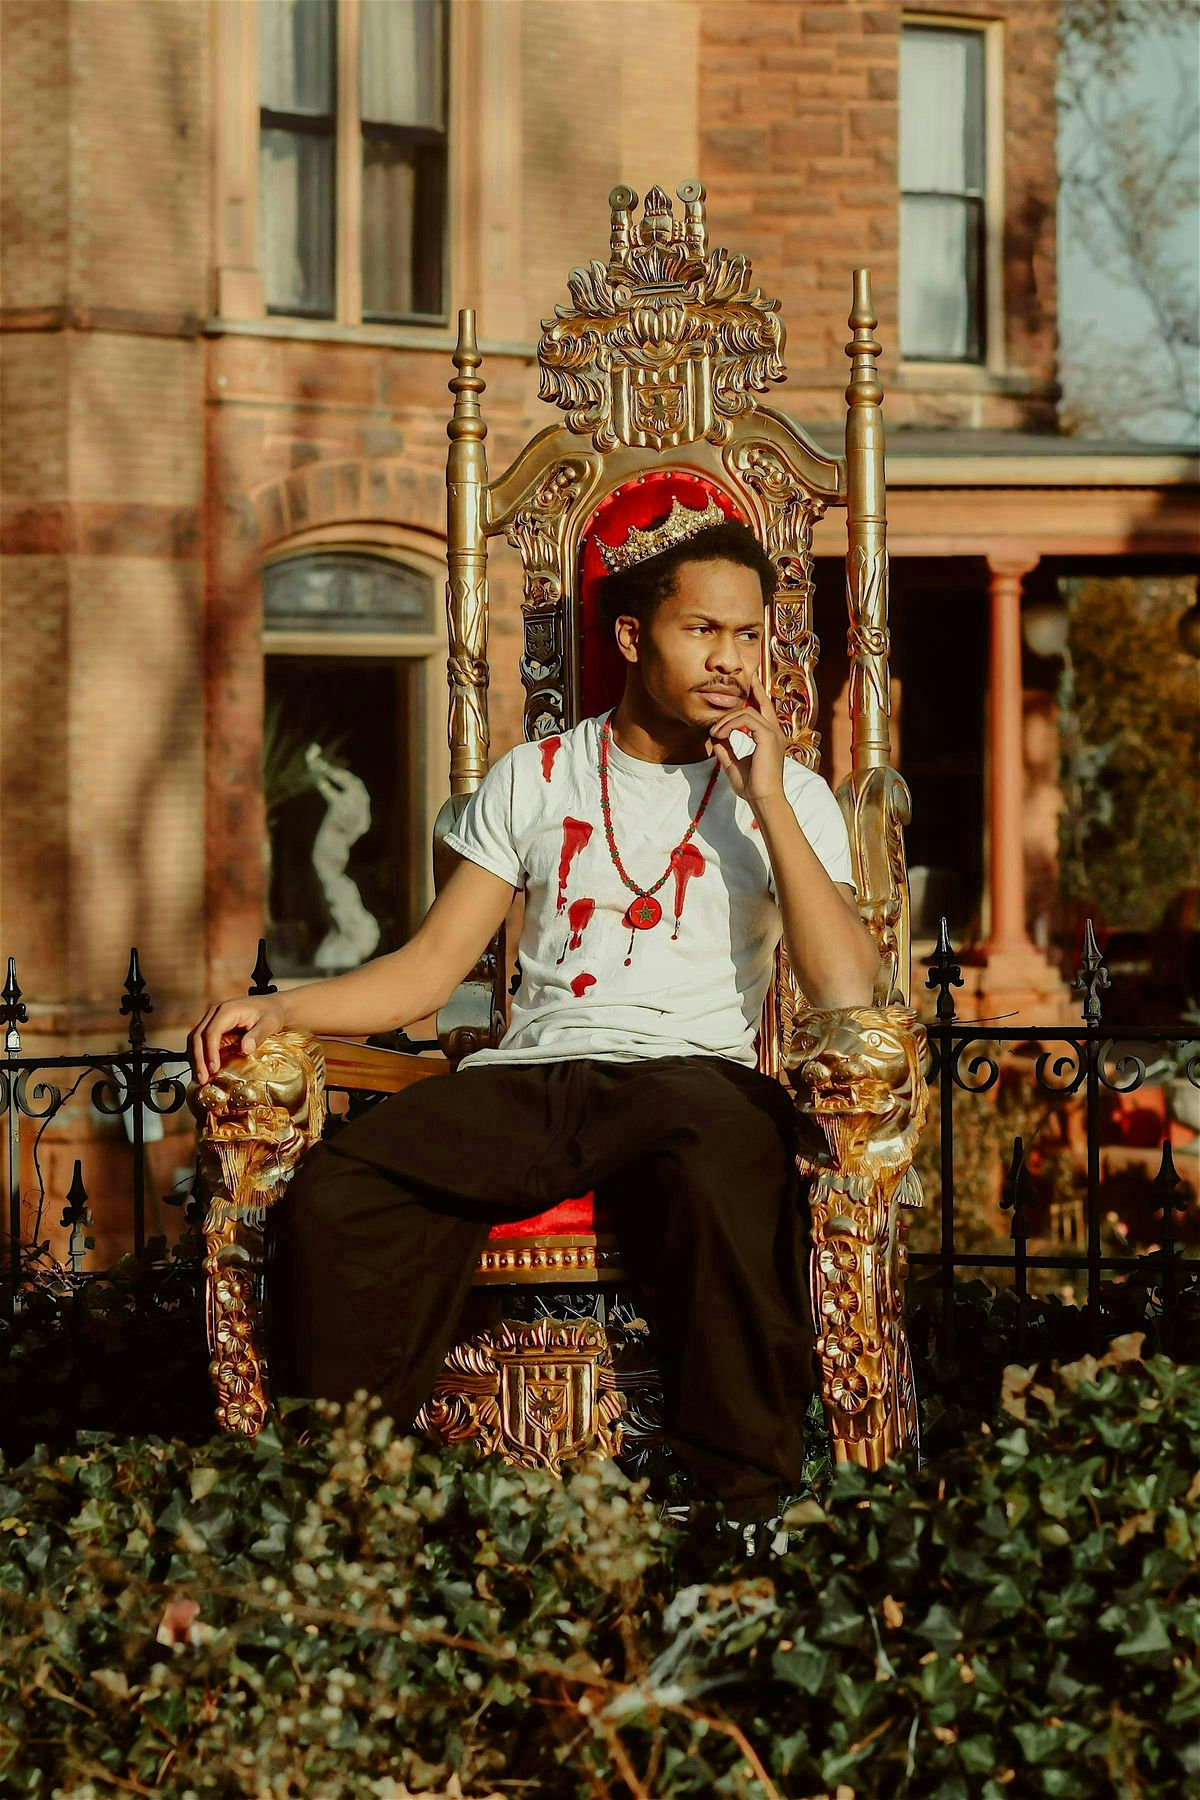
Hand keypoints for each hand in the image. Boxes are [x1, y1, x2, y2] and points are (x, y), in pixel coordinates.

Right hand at [187, 995, 286, 1083]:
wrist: (272, 1006)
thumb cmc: (271, 1013)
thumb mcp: (270, 1023)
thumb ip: (258, 1035)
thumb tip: (245, 1049)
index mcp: (227, 1010)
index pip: (211, 1032)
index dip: (210, 1051)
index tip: (214, 1069)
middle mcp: (215, 1013)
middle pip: (197, 1036)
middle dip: (198, 1059)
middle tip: (203, 1079)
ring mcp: (211, 1019)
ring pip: (194, 1040)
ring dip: (195, 1059)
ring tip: (201, 1079)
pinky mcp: (212, 1027)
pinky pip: (199, 1041)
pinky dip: (199, 1056)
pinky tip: (203, 1070)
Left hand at [704, 669, 785, 803]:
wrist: (762, 799)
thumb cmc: (752, 785)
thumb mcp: (733, 764)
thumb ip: (725, 748)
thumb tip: (715, 738)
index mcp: (769, 737)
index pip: (763, 711)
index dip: (757, 696)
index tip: (749, 685)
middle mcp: (774, 732)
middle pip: (763, 703)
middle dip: (754, 688)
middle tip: (747, 675)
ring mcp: (773, 733)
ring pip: (747, 712)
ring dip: (726, 720)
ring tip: (714, 732)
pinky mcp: (768, 737)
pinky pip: (746, 720)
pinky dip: (729, 725)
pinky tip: (719, 735)